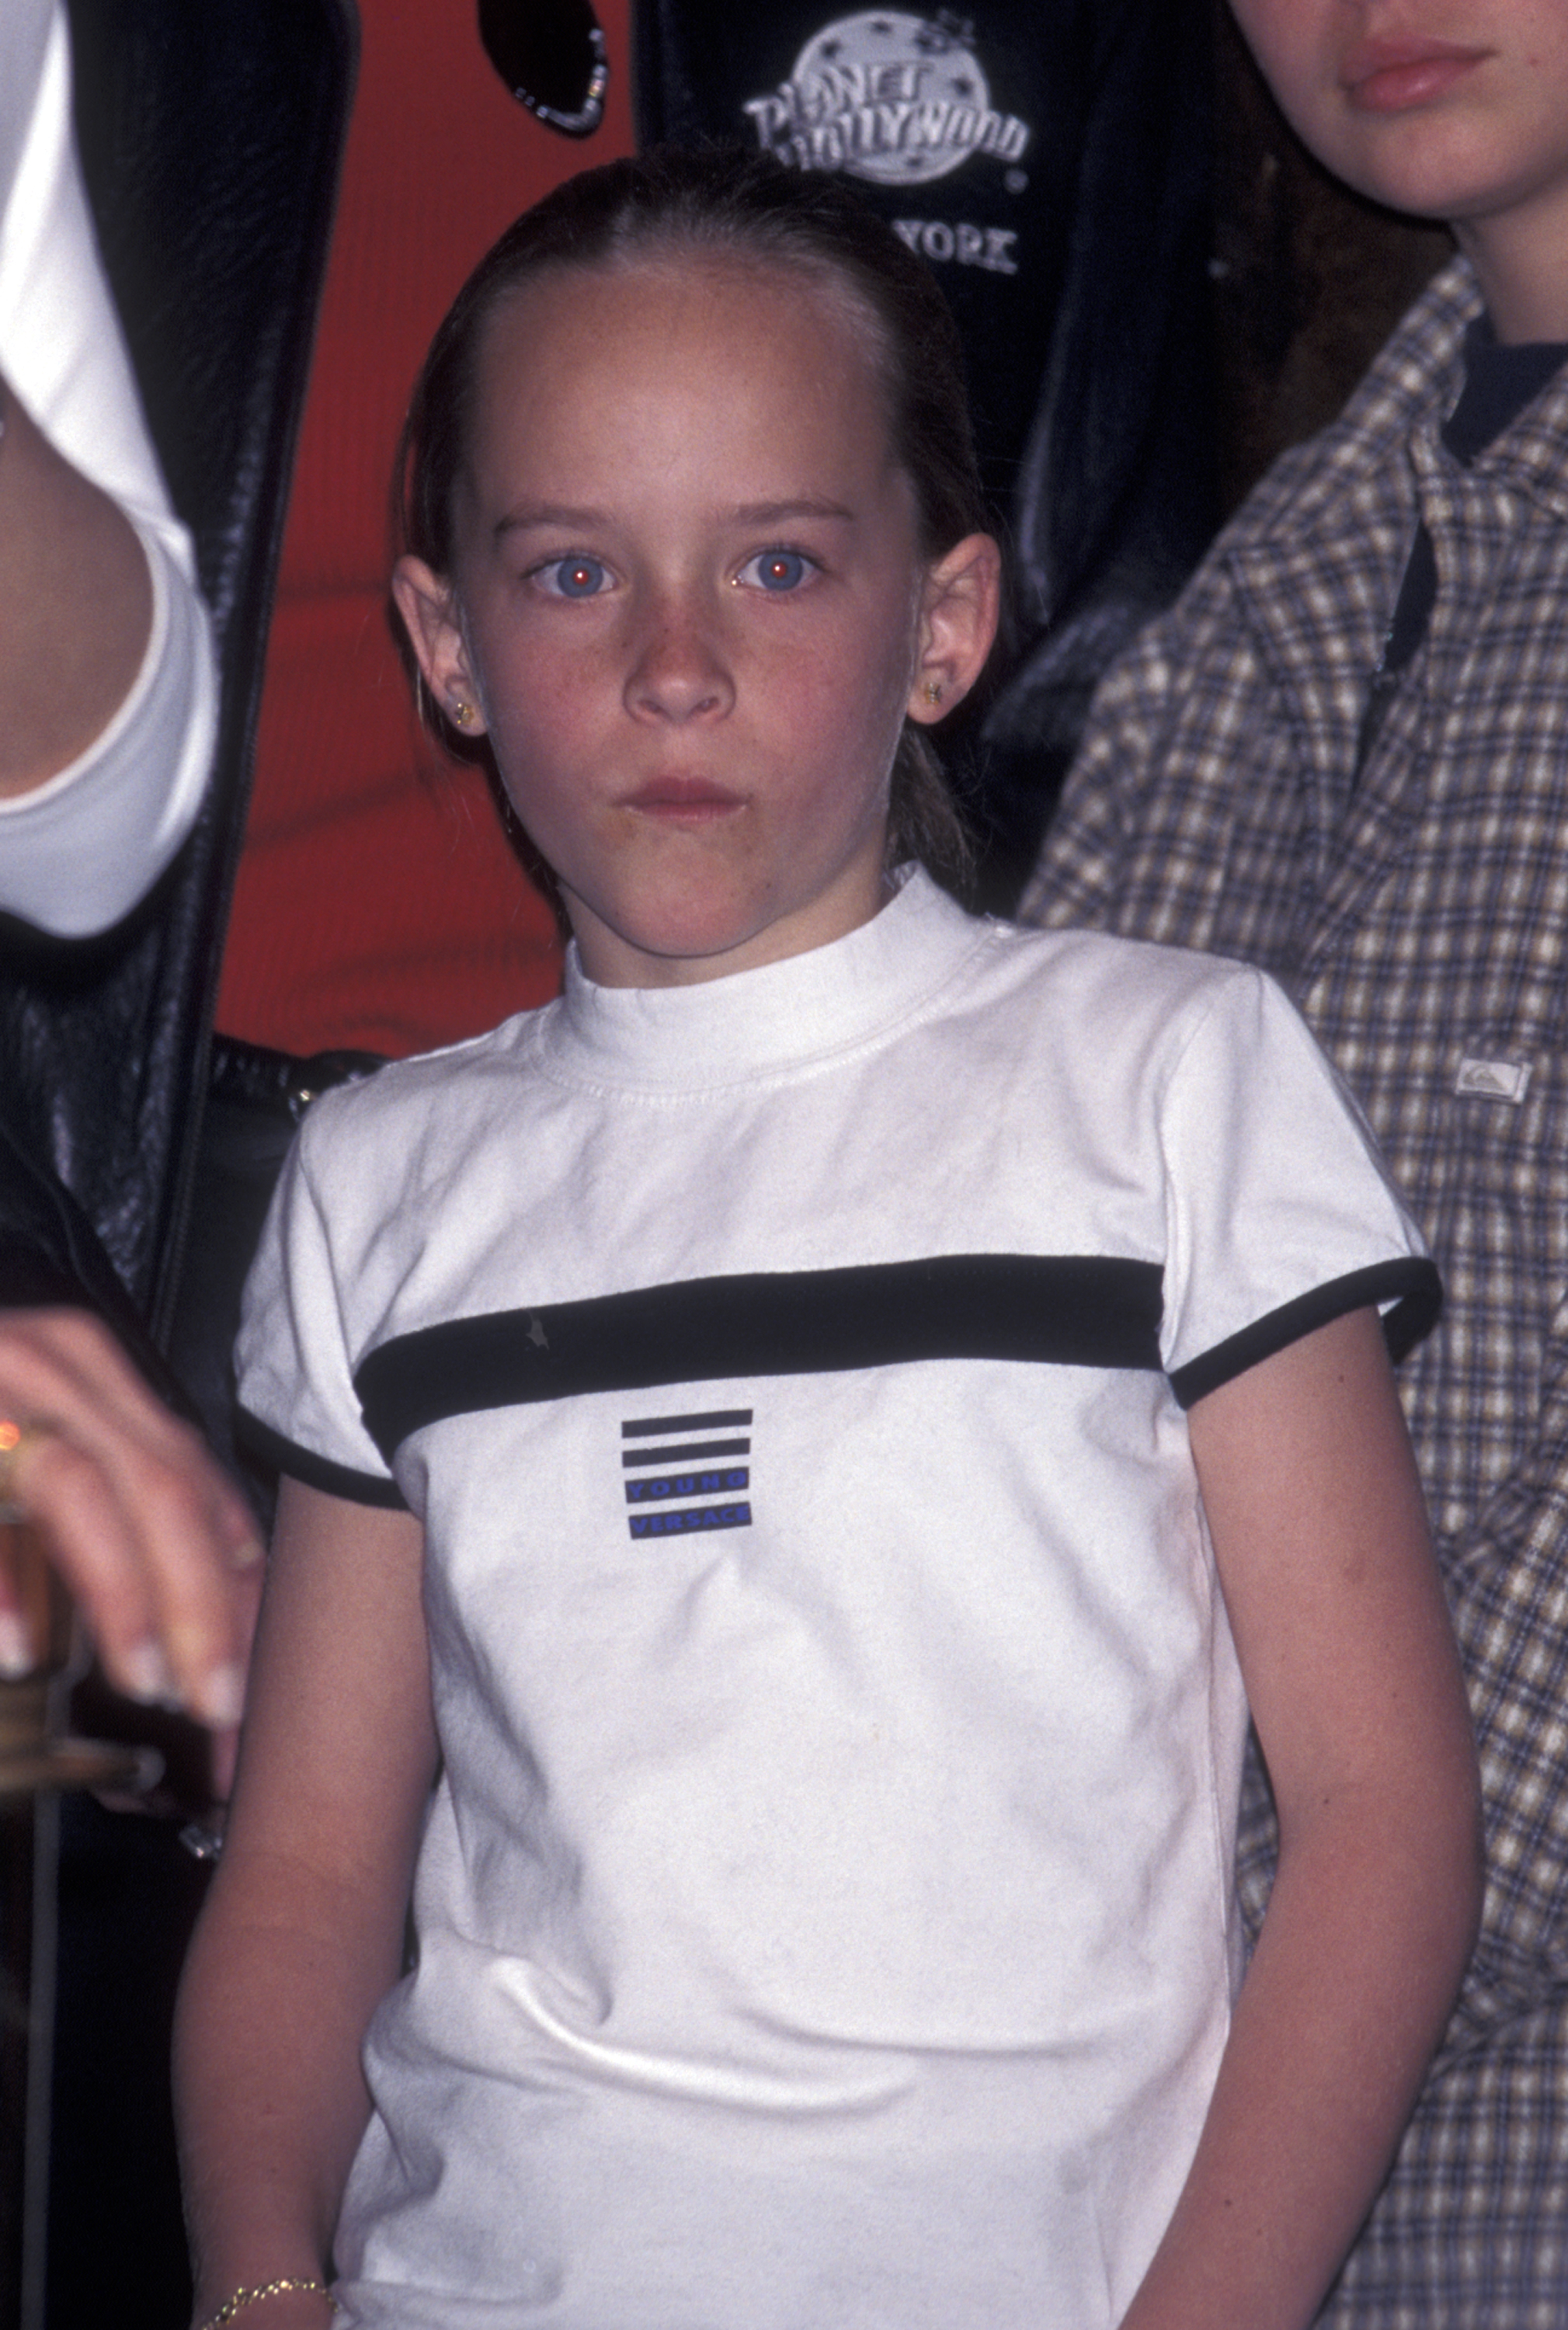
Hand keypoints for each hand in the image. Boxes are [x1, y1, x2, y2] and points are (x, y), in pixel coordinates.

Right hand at [0, 1308, 261, 1726]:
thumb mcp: (45, 1462)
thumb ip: (113, 1528)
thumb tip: (197, 1648)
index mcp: (93, 1374)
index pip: (199, 1483)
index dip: (237, 1589)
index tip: (245, 1686)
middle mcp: (51, 1365)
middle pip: (164, 1488)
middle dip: (204, 1607)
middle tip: (216, 1703)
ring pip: (86, 1488)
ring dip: (125, 1596)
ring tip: (146, 1680)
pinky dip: (5, 1585)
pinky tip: (20, 1651)